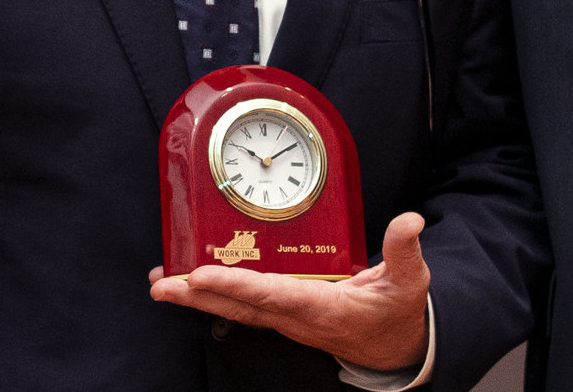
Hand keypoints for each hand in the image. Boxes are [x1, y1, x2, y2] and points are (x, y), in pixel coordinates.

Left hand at [149, 211, 429, 371]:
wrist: (395, 349)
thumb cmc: (396, 314)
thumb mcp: (410, 282)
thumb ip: (405, 251)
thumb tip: (409, 222)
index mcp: (324, 308)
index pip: (274, 295)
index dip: (236, 287)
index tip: (201, 276)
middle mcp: (298, 316)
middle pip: (240, 307)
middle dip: (199, 297)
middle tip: (162, 287)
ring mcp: (286, 318)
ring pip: (235, 308)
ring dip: (197, 297)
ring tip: (163, 284)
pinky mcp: (281, 313)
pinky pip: (242, 305)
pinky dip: (213, 296)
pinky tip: (190, 284)